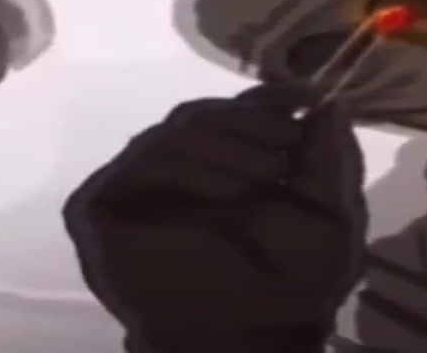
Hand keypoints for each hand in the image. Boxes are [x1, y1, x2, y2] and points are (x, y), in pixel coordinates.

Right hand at [63, 85, 366, 349]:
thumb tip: (328, 105)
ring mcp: (132, 184)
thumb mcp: (329, 219)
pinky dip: (184, 172)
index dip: (266, 100)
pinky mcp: (97, 208)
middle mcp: (174, 166)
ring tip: (269, 174)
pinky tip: (220, 195)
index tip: (304, 97)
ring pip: (171, 135)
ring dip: (227, 149)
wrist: (244, 342)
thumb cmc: (291, 286)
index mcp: (223, 162)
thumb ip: (328, 160)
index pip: (233, 110)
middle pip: (200, 115)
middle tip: (288, 145)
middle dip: (251, 124)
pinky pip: (137, 169)